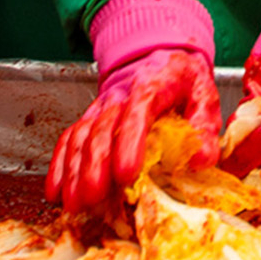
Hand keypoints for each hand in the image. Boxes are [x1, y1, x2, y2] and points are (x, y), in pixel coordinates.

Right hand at [52, 48, 220, 211]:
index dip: (129, 143)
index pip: (138, 113)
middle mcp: (121, 95)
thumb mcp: (205, 94)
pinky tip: (55, 190)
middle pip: (103, 129)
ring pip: (82, 135)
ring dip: (74, 170)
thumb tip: (201, 161)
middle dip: (94, 165)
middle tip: (92, 197)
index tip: (126, 174)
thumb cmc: (184, 82)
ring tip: (73, 202)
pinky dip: (60, 164)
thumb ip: (205, 127)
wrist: (161, 57)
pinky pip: (70, 138)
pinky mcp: (91, 117)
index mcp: (153, 85)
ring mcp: (101, 106)